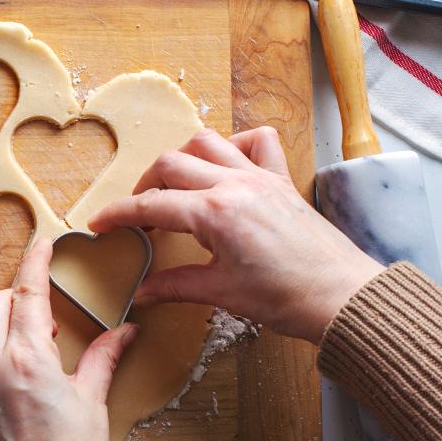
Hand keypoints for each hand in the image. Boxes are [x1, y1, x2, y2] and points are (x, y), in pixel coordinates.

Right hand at [89, 127, 383, 343]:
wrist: (343, 297)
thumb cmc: (287, 299)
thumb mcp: (222, 293)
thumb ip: (176, 286)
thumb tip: (143, 292)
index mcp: (215, 214)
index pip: (151, 206)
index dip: (118, 215)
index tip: (99, 224)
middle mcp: (235, 185)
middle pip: (170, 164)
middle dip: (144, 186)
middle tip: (138, 215)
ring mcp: (260, 177)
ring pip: (206, 141)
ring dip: (181, 158)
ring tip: (174, 186)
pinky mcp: (282, 179)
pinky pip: (256, 141)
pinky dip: (234, 145)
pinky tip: (224, 168)